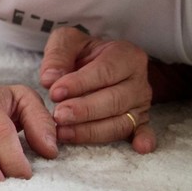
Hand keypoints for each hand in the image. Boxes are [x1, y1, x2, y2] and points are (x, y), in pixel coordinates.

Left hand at [40, 27, 155, 153]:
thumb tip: (49, 79)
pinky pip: (142, 132)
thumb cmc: (82, 52)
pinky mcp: (140, 121)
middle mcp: (138, 80)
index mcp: (126, 55)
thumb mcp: (67, 41)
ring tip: (64, 133)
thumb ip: (58, 55)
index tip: (55, 93)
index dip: (80, 84)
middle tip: (58, 116)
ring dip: (92, 131)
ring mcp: (141, 103)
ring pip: (121, 121)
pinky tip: (139, 149)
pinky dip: (142, 139)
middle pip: (114, 100)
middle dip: (84, 111)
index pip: (105, 71)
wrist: (96, 62)